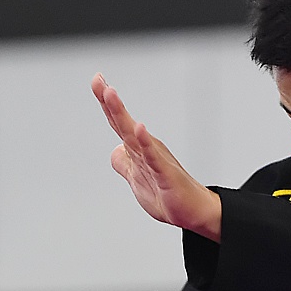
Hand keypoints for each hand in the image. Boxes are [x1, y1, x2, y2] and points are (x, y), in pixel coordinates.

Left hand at [93, 74, 222, 240]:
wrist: (193, 210)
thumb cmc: (168, 194)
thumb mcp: (137, 179)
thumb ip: (124, 164)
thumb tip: (115, 151)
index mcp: (138, 149)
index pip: (118, 122)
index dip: (106, 104)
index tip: (97, 80)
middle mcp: (146, 148)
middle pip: (123, 122)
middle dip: (110, 102)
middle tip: (99, 81)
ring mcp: (155, 159)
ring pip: (134, 134)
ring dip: (121, 114)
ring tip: (111, 95)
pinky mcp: (164, 173)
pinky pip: (152, 156)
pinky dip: (145, 142)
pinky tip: (139, 128)